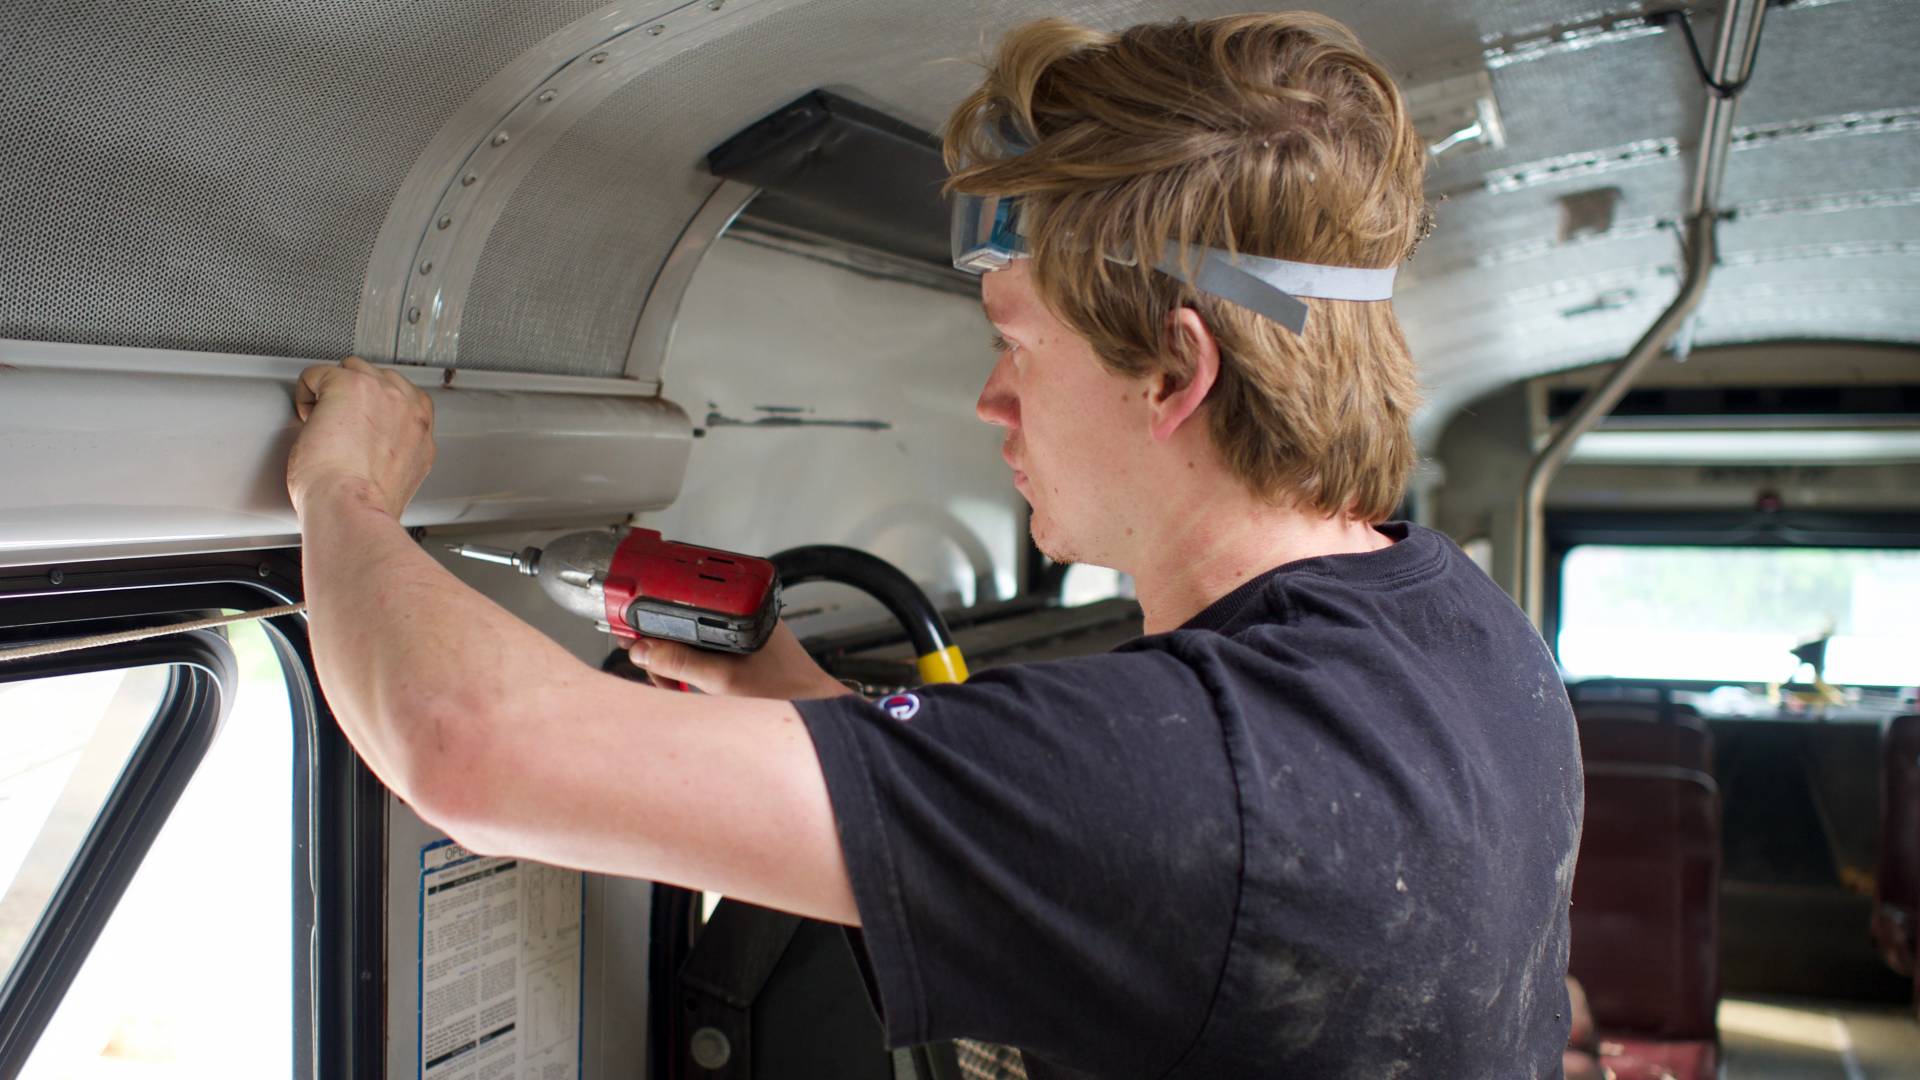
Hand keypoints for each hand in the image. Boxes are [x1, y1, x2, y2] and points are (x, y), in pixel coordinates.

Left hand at [288, 356, 435, 518]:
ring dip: (333, 391)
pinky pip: (316, 374)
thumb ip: (397, 450)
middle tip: (339, 426)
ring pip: (351, 369)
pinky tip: (307, 419)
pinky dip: (306, 394)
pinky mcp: (347, 385)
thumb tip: (377, 446)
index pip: (401, 400)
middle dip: (356, 398)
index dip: (374, 413)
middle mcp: (407, 406)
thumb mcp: (401, 476)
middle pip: (378, 379)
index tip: (360, 429)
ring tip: (322, 421)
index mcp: (421, 430)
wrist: (351, 507)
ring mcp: (381, 391)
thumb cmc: (367, 503)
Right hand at [627, 621, 851, 699]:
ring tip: (675, 686)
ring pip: (693, 641)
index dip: (655, 615)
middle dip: (664, 649)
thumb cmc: (787, 692)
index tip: (634, 632)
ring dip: (675, 664)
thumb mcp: (724, 680)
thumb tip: (644, 650)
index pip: (687, 599)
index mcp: (744, 608)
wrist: (817, 712)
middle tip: (656, 672)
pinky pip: (706, 654)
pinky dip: (692, 669)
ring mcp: (743, 635)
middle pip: (685, 623)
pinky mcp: (743, 652)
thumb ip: (681, 663)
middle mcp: (744, 616)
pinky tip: (691, 687)